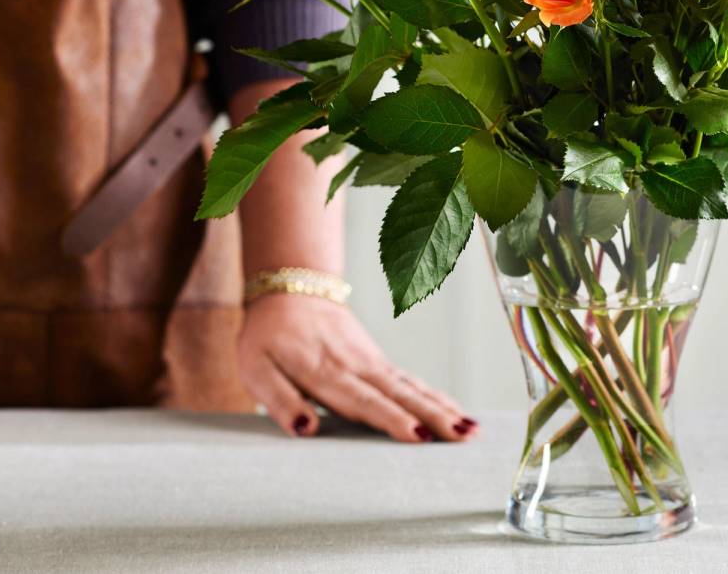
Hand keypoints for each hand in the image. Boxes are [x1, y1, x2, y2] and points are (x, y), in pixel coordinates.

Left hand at [237, 293, 477, 442]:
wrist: (291, 291)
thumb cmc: (268, 337)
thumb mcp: (256, 368)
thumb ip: (279, 399)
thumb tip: (305, 429)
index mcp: (325, 372)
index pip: (363, 400)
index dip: (391, 419)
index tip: (417, 435)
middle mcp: (358, 367)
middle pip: (400, 395)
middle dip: (433, 417)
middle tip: (462, 437)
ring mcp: (373, 363)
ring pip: (413, 388)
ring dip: (443, 409)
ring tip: (472, 430)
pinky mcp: (380, 363)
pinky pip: (413, 383)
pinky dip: (438, 398)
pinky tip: (459, 414)